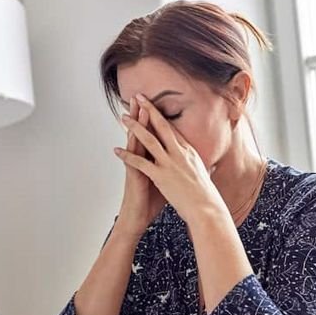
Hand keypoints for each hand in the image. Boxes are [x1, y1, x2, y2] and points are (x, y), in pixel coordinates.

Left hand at [114, 94, 226, 226]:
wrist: (207, 210)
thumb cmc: (206, 196)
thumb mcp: (203, 175)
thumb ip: (198, 166)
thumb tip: (204, 164)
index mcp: (189, 152)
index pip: (173, 129)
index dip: (162, 116)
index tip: (154, 106)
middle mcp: (180, 153)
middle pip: (162, 126)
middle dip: (149, 110)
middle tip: (138, 97)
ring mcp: (170, 164)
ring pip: (149, 140)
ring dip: (135, 127)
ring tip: (124, 117)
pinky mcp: (161, 176)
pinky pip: (140, 163)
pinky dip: (127, 156)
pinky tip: (117, 150)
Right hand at [114, 98, 165, 235]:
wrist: (137, 218)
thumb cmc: (151, 202)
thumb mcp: (165, 182)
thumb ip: (172, 170)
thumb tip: (186, 165)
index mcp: (154, 159)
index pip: (155, 135)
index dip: (156, 120)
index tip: (159, 104)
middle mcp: (143, 160)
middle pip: (144, 132)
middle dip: (143, 115)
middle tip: (141, 97)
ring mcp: (137, 167)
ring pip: (136, 142)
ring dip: (136, 125)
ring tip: (135, 109)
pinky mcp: (133, 176)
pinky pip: (131, 159)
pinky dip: (130, 148)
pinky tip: (129, 138)